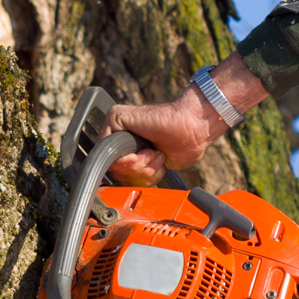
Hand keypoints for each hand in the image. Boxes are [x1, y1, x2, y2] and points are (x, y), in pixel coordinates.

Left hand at [101, 53, 271, 184]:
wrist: (192, 129)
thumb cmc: (182, 146)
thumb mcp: (156, 169)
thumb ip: (138, 173)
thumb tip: (123, 182)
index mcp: (132, 148)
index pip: (120, 174)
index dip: (135, 181)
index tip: (153, 175)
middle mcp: (122, 136)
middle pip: (114, 171)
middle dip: (137, 175)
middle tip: (156, 159)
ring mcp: (117, 126)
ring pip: (111, 162)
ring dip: (136, 167)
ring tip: (153, 154)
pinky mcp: (116, 116)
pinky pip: (107, 148)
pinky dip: (125, 158)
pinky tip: (141, 153)